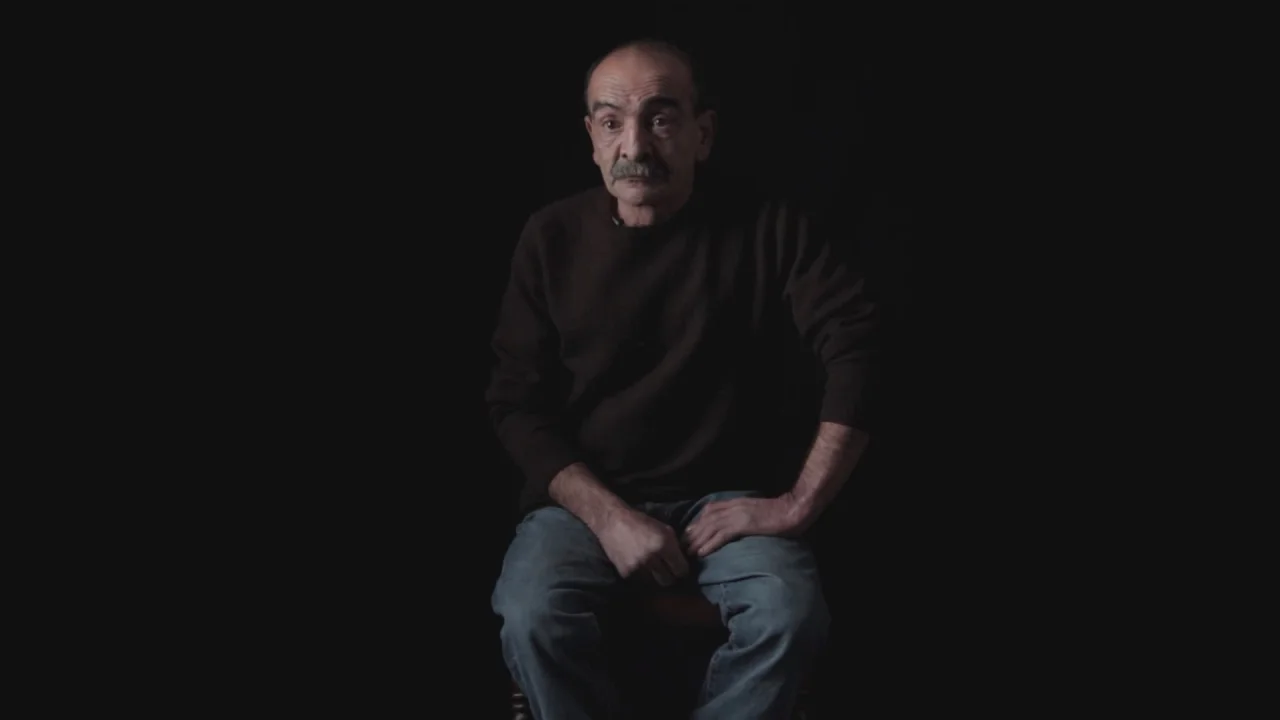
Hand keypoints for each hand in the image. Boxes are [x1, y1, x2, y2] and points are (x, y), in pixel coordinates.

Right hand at [595, 509, 689, 585]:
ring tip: (653, 568)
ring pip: (655, 583)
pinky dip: (643, 576)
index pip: (681, 570)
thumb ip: (675, 546)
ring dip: (656, 577)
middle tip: (668, 571)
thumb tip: (684, 560)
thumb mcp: (664, 528)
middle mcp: (651, 557)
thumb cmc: (640, 522)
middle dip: (670, 576)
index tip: (680, 569)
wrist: (612, 522)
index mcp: (663, 543)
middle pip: (669, 581)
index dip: (682, 570)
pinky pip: (641, 582)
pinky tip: (641, 566)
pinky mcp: (626, 573)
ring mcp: (638, 567)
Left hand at [683, 495, 804, 557]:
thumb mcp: (754, 510)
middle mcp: (732, 507)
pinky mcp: (744, 524)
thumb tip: (733, 525)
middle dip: (692, 534)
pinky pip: (722, 535)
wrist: (793, 509)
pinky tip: (702, 553)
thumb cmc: (778, 513)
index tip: (688, 534)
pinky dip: (710, 544)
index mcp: (735, 503)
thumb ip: (742, 514)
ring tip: (688, 553)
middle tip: (681, 547)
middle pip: (705, 520)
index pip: (709, 511)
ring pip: (710, 528)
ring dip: (697, 541)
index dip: (697, 523)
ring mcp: (737, 515)